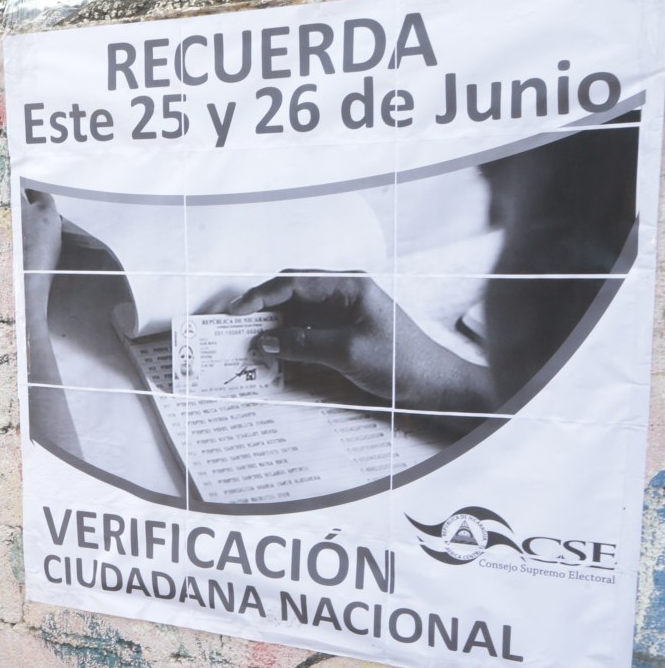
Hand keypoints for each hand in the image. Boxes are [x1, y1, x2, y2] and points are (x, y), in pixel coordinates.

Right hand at [227, 273, 494, 413]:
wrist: (434, 385)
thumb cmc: (400, 363)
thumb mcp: (346, 353)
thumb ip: (301, 343)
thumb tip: (261, 341)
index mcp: (349, 285)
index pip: (292, 282)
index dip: (258, 295)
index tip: (234, 313)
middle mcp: (344, 291)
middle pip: (290, 290)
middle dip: (260, 306)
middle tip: (233, 325)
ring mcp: (343, 310)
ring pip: (295, 309)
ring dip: (271, 323)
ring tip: (247, 340)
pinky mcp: (343, 329)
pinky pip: (306, 327)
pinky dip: (286, 336)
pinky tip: (273, 350)